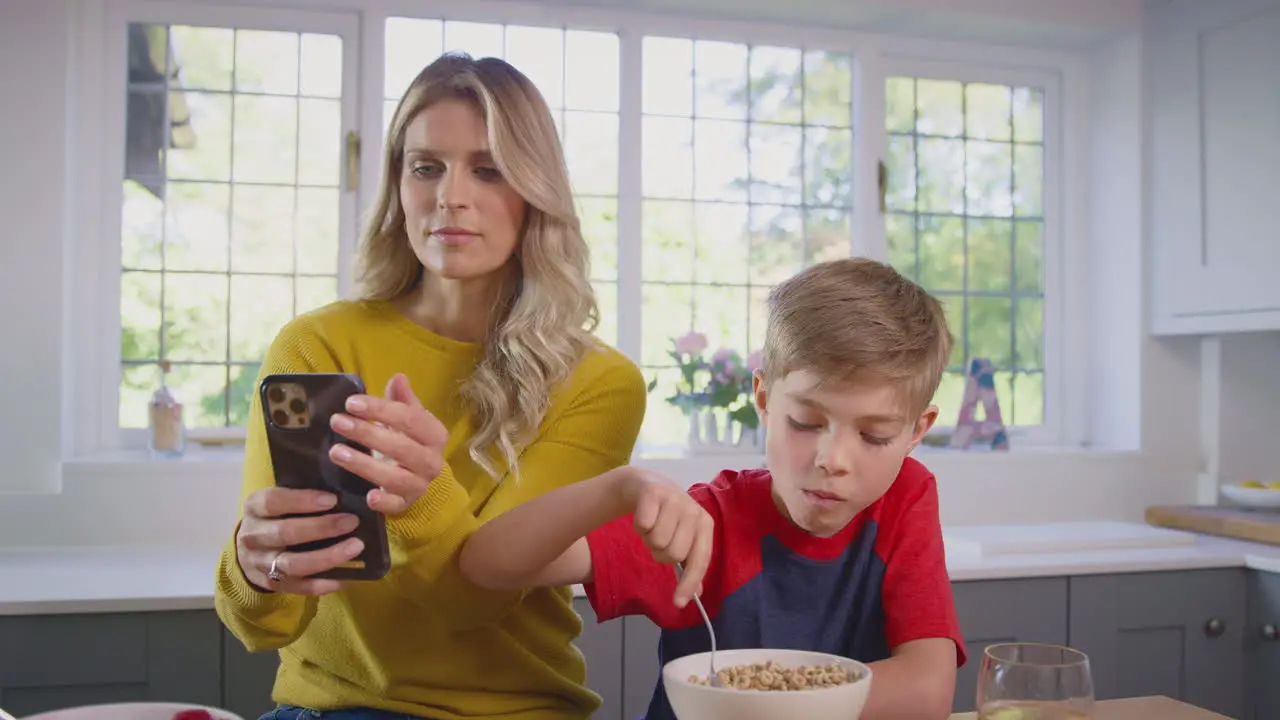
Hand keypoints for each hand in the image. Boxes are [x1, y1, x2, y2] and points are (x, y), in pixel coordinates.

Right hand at [235, 487, 363, 595]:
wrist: (249, 550)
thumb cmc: (276, 516)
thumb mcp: (279, 499)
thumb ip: (302, 492)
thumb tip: (343, 486)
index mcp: (255, 507)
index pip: (274, 501)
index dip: (302, 500)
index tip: (332, 499)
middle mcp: (253, 537)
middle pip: (286, 533)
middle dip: (321, 528)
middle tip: (352, 522)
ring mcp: (262, 564)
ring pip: (294, 564)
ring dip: (327, 557)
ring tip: (355, 547)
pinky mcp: (273, 585)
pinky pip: (301, 587)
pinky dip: (326, 583)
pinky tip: (348, 576)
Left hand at [327, 373, 448, 514]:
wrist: (418, 476)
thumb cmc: (408, 440)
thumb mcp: (407, 418)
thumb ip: (401, 399)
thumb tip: (398, 377)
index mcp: (434, 435)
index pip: (410, 419)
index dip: (380, 410)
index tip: (351, 403)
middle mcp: (432, 461)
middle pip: (401, 447)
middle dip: (367, 434)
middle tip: (337, 422)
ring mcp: (420, 485)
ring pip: (395, 477)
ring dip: (364, 465)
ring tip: (335, 452)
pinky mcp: (406, 504)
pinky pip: (396, 505)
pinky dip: (384, 501)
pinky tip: (368, 495)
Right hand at [621, 468, 714, 607]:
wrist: (646, 485)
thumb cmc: (668, 517)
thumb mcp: (683, 538)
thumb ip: (690, 565)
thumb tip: (698, 594)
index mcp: (705, 524)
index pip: (700, 560)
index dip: (689, 583)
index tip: (678, 603)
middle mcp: (693, 510)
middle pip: (674, 554)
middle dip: (661, 553)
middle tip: (659, 540)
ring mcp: (674, 499)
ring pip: (657, 541)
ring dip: (649, 539)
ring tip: (653, 526)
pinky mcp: (653, 492)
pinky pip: (642, 525)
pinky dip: (639, 525)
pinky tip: (644, 515)